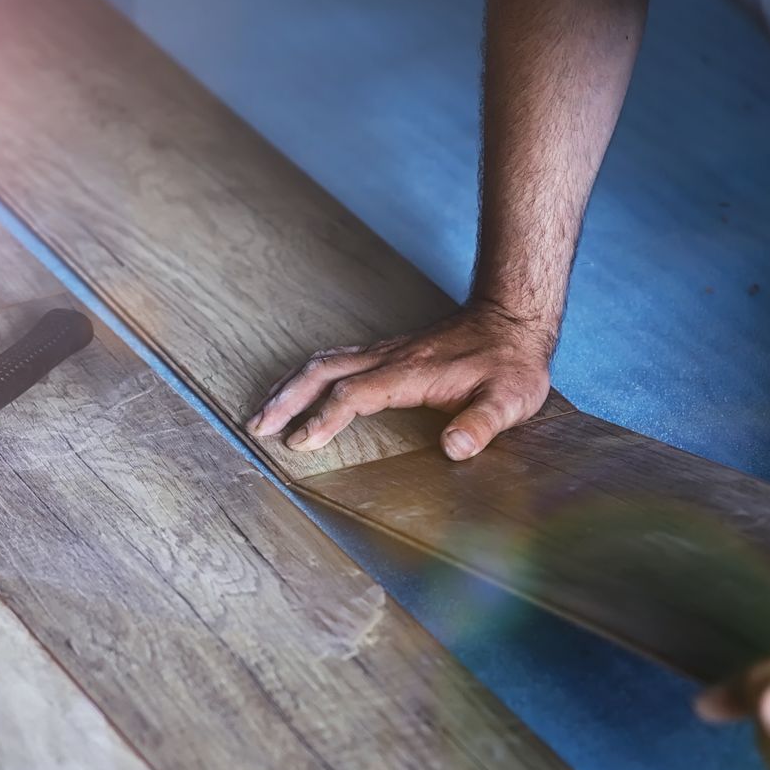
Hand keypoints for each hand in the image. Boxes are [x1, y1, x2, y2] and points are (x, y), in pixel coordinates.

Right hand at [246, 298, 556, 457]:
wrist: (512, 320)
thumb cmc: (511, 364)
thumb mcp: (509, 399)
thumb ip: (483, 424)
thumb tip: (455, 449)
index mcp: (410, 373)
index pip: (354, 395)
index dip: (324, 418)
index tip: (299, 442)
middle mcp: (389, 359)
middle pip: (322, 373)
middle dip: (286, 400)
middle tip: (257, 427)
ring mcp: (386, 352)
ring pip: (323, 363)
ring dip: (290, 387)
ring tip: (264, 413)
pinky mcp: (388, 353)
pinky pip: (336, 361)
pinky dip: (308, 376)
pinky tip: (300, 390)